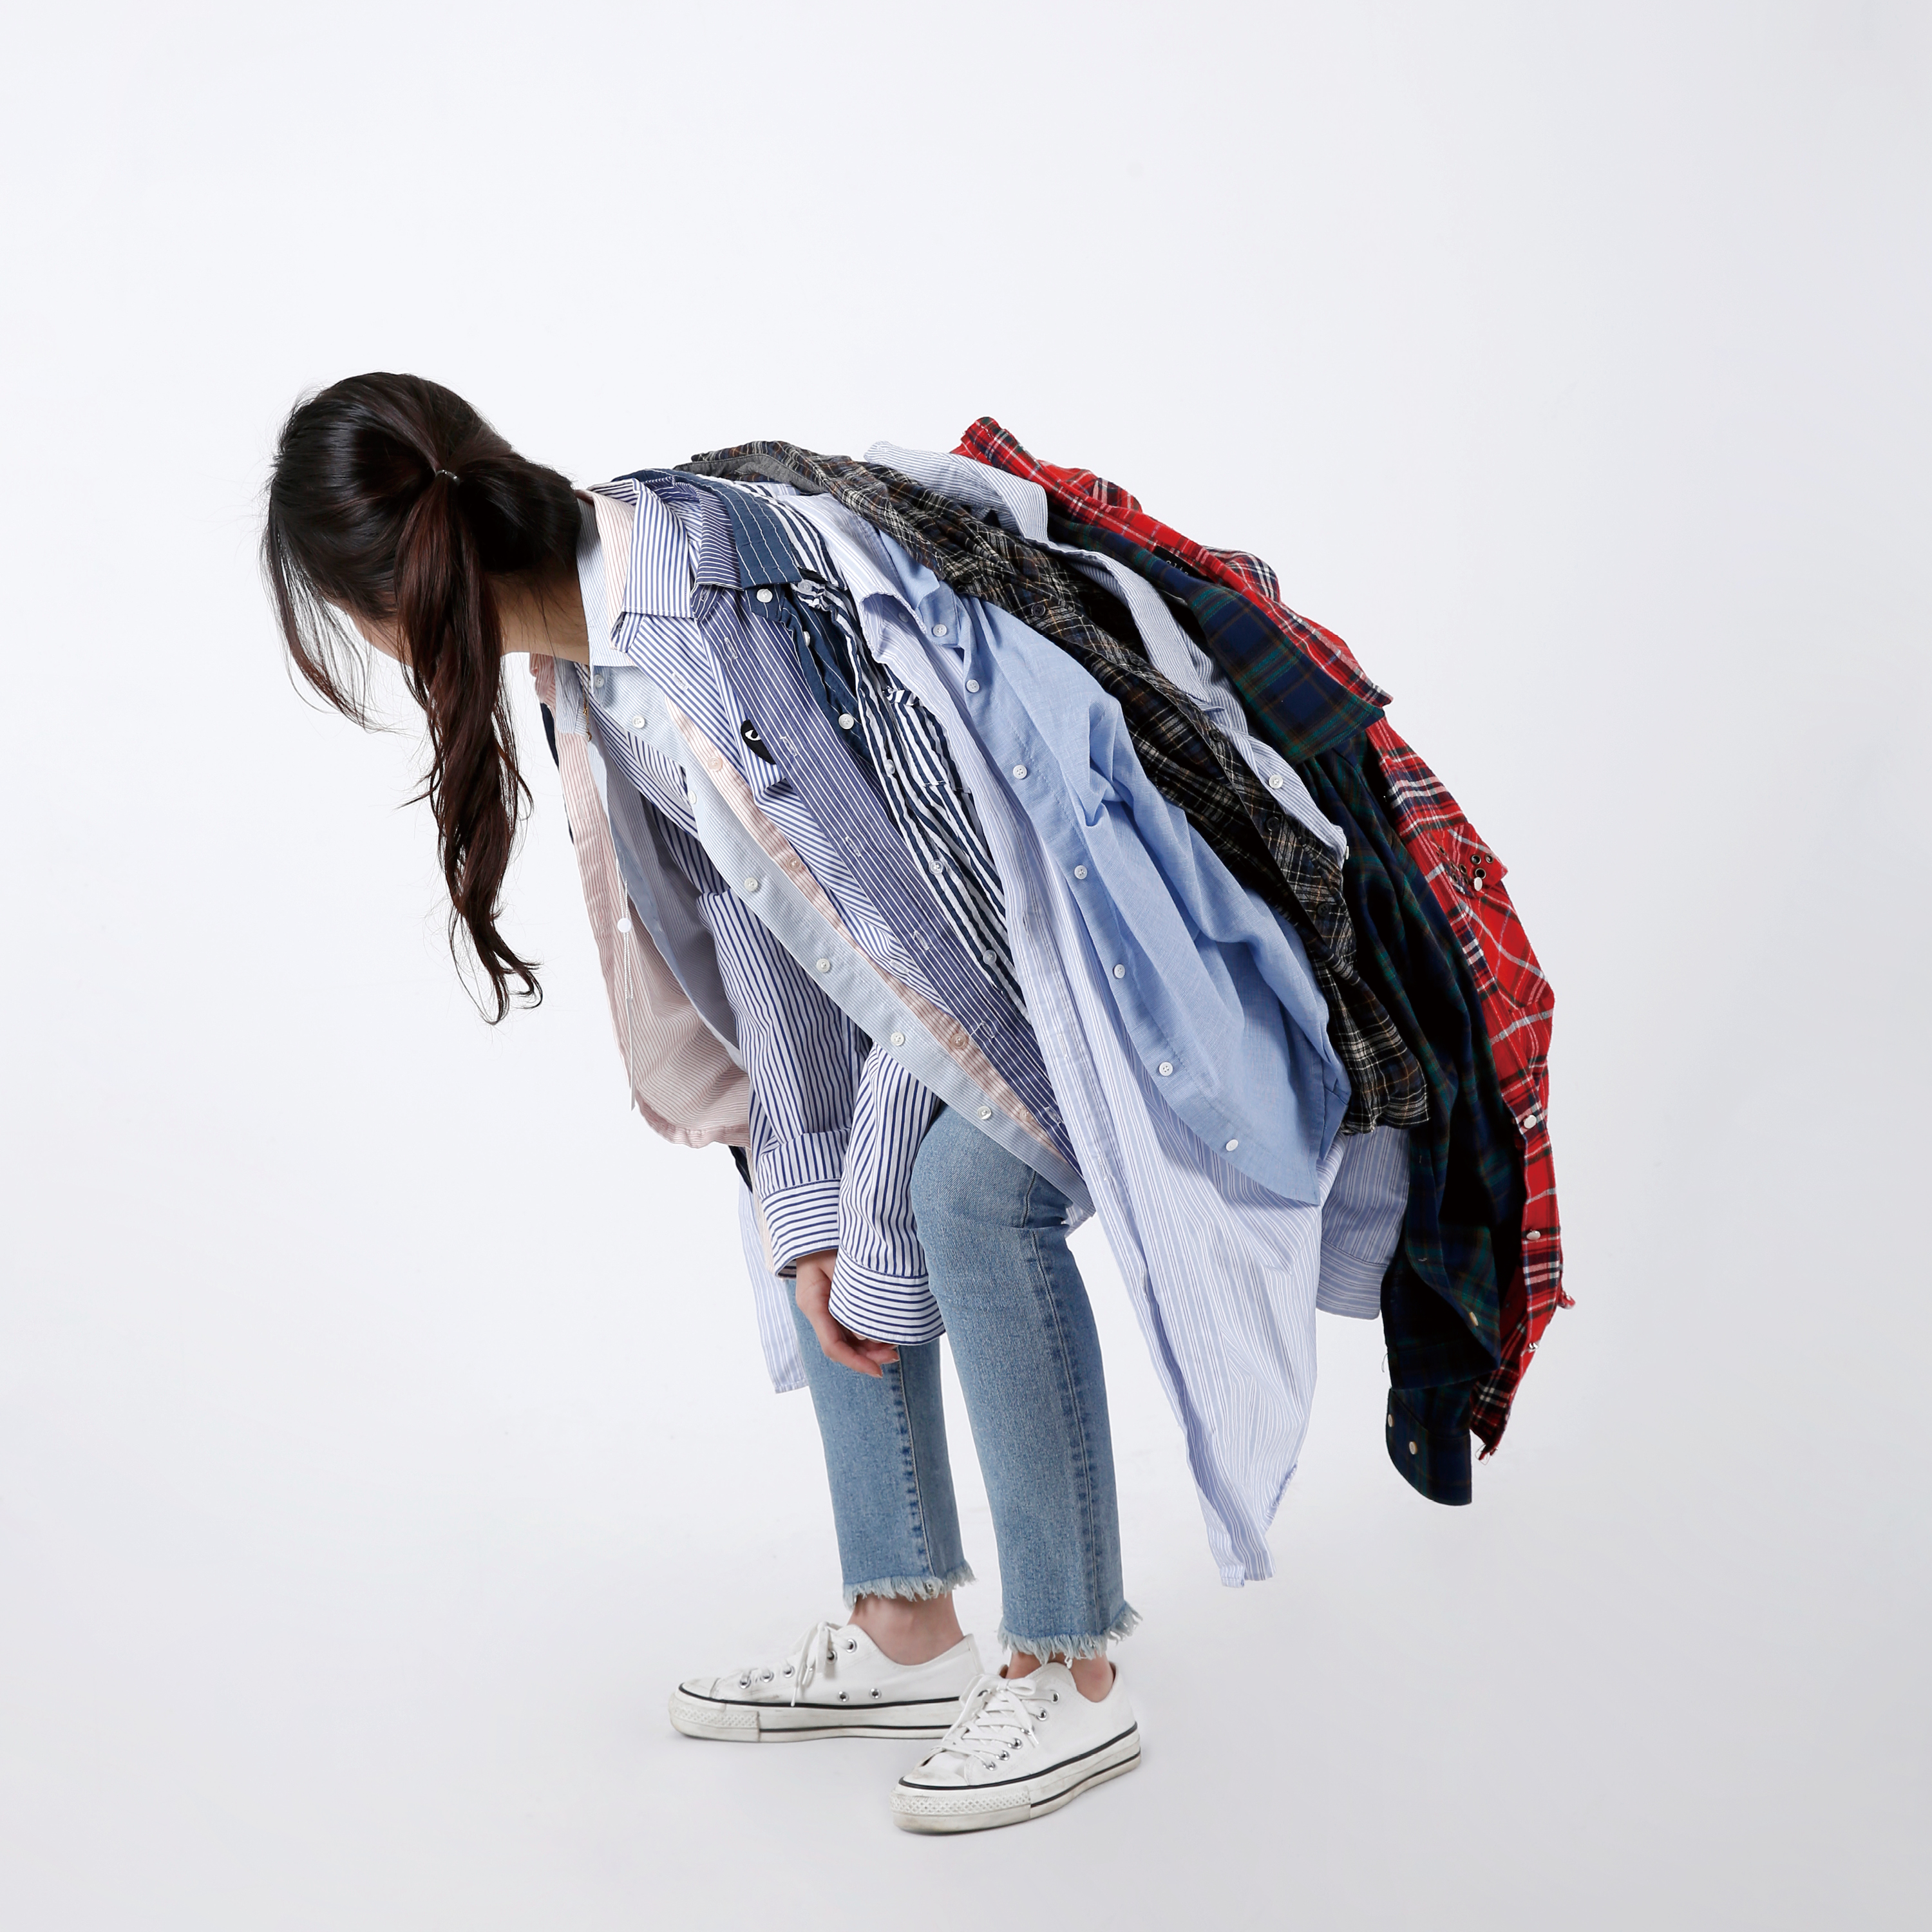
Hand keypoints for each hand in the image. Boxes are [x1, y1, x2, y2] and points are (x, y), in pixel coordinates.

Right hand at [793, 1250, 898, 1377]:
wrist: (817, 1222)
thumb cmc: (827, 1239)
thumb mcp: (838, 1261)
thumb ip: (851, 1291)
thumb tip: (868, 1329)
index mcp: (812, 1304)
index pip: (833, 1346)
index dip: (855, 1361)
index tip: (877, 1370)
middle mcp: (817, 1310)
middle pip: (842, 1346)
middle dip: (867, 1356)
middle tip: (894, 1356)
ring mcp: (825, 1308)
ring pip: (847, 1338)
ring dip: (870, 1345)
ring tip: (895, 1345)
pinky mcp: (835, 1302)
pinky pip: (850, 1324)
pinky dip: (867, 1331)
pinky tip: (886, 1331)